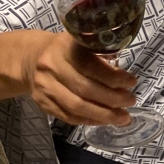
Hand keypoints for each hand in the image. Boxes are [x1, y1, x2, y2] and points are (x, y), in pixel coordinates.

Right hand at [0, 29, 135, 125]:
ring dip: (104, 115)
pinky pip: (69, 117)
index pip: (89, 65)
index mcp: (64, 47)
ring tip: (123, 117)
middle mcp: (51, 66)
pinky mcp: (42, 103)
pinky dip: (91, 120)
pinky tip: (105, 120)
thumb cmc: (68, 51)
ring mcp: (44, 86)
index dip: (113, 77)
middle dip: (112, 99)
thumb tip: (125, 77)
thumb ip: (101, 53)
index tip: (131, 82)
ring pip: (76, 106)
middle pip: (84, 89)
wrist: (31, 59)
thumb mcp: (82, 42)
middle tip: (131, 101)